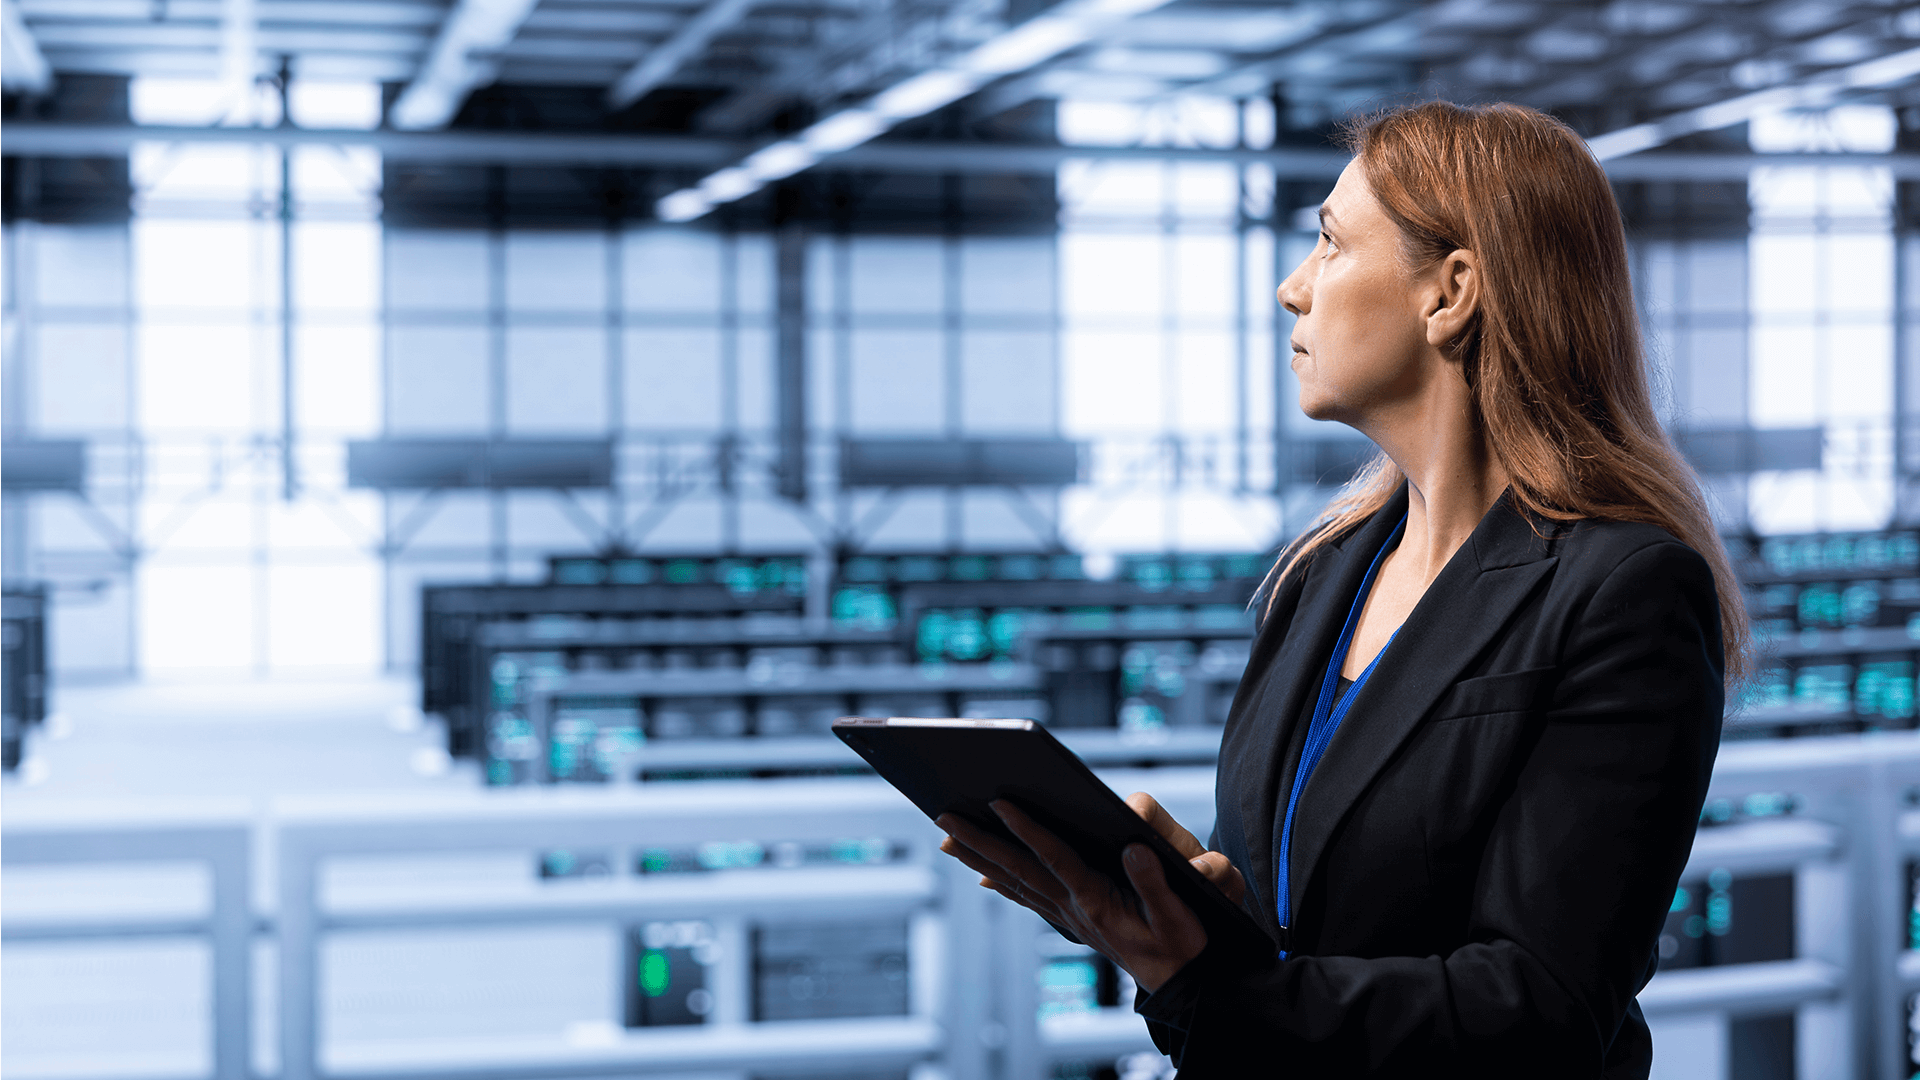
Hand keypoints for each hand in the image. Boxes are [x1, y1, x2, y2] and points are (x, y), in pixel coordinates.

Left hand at [936, 797, 1232, 991]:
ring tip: (948, 839)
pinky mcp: (1071, 920)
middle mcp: (1072, 907)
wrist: (1183, 983)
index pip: (1054, 857)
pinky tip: (984, 875)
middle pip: (1018, 868)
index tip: (1000, 803)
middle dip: (980, 841)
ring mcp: (1068, 915)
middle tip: (944, 818)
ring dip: (980, 859)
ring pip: (1014, 881)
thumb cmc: (1183, 944)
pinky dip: (1002, 883)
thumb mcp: (1177, 914)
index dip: (1027, 830)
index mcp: (1096, 900)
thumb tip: (1134, 848)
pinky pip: (1027, 897)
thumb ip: (1154, 883)